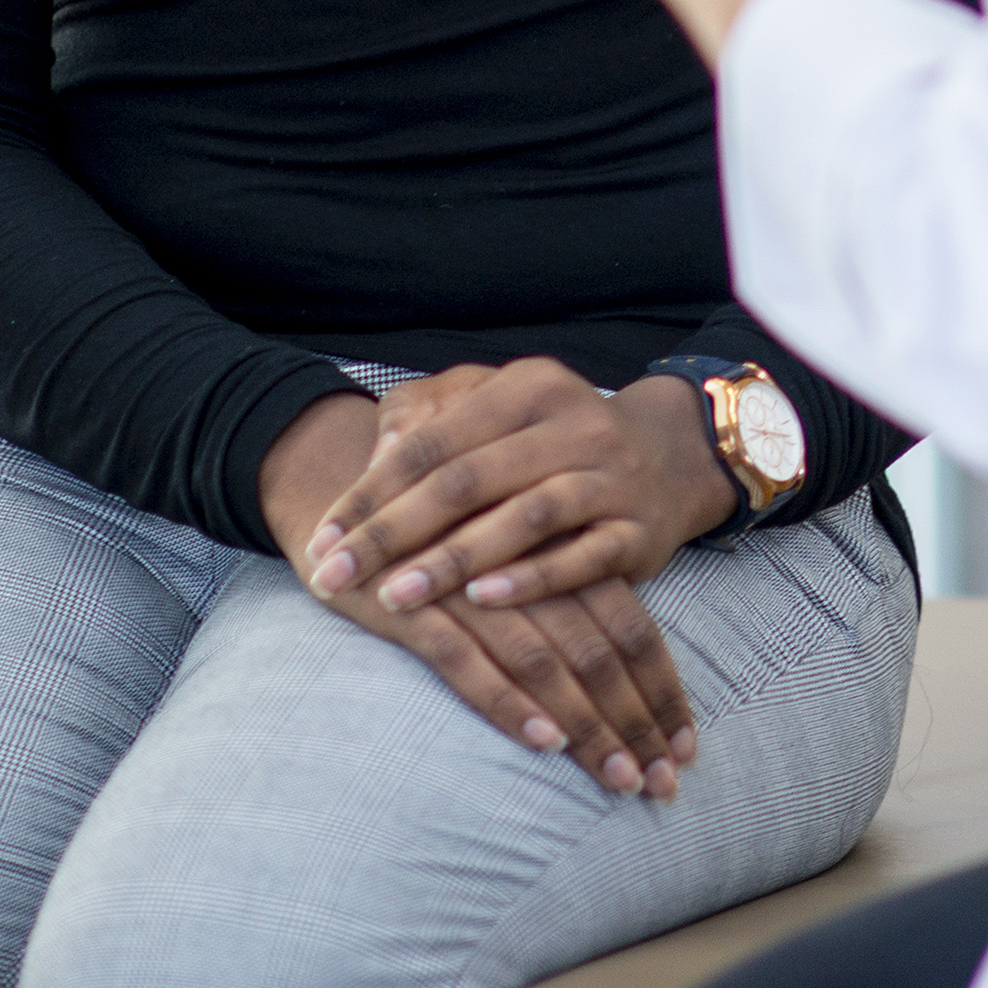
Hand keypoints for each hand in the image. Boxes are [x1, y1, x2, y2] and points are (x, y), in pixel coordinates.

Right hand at [257, 387, 696, 801]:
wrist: (350, 497)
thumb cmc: (447, 539)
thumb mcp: (517, 563)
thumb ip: (568, 604)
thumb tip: (626, 682)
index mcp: (562, 554)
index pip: (633, 626)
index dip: (661, 688)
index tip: (688, 745)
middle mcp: (528, 569)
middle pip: (603, 651)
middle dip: (637, 723)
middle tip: (665, 783)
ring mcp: (472, 588)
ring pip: (547, 663)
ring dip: (589, 728)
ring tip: (622, 779)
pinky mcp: (414, 608)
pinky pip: (469, 663)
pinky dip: (510, 702)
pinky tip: (547, 741)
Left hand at [303, 357, 737, 617]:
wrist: (667, 457)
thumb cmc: (550, 439)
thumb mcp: (494, 407)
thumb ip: (428, 419)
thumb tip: (375, 459)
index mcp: (527, 386)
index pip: (432, 440)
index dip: (369, 492)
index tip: (320, 540)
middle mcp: (573, 424)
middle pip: (467, 480)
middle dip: (392, 533)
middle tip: (335, 578)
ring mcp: (611, 478)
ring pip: (524, 517)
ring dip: (452, 560)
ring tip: (394, 596)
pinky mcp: (639, 531)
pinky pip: (582, 558)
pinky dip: (532, 579)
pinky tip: (483, 600)